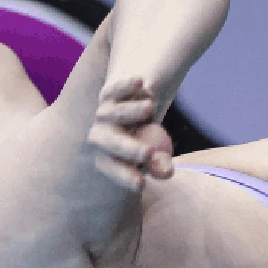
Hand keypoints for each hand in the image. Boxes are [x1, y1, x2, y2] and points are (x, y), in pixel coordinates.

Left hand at [88, 78, 174, 192]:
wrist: (136, 108)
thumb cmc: (148, 139)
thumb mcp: (156, 154)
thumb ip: (159, 164)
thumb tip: (167, 172)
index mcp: (107, 155)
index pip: (113, 168)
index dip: (125, 176)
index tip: (142, 185)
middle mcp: (100, 135)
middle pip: (111, 142)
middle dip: (129, 149)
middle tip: (149, 154)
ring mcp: (103, 113)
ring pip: (115, 112)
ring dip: (131, 111)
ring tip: (150, 108)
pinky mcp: (108, 93)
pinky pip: (116, 89)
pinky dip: (127, 85)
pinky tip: (140, 82)